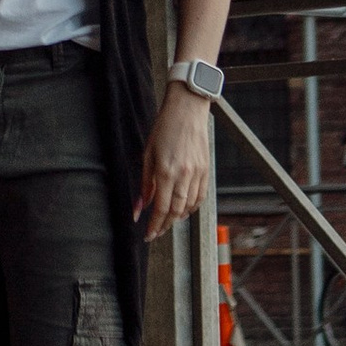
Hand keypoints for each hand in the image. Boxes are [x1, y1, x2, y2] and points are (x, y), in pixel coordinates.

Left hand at [138, 82, 213, 236]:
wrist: (187, 110)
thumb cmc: (164, 128)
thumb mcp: (148, 155)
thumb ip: (145, 184)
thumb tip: (139, 208)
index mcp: (166, 171)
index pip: (161, 208)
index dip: (154, 225)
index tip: (148, 235)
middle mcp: (184, 175)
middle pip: (176, 211)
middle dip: (165, 225)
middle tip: (156, 232)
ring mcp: (197, 173)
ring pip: (189, 207)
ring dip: (178, 218)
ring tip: (167, 222)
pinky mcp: (206, 170)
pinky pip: (200, 197)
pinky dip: (191, 208)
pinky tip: (183, 210)